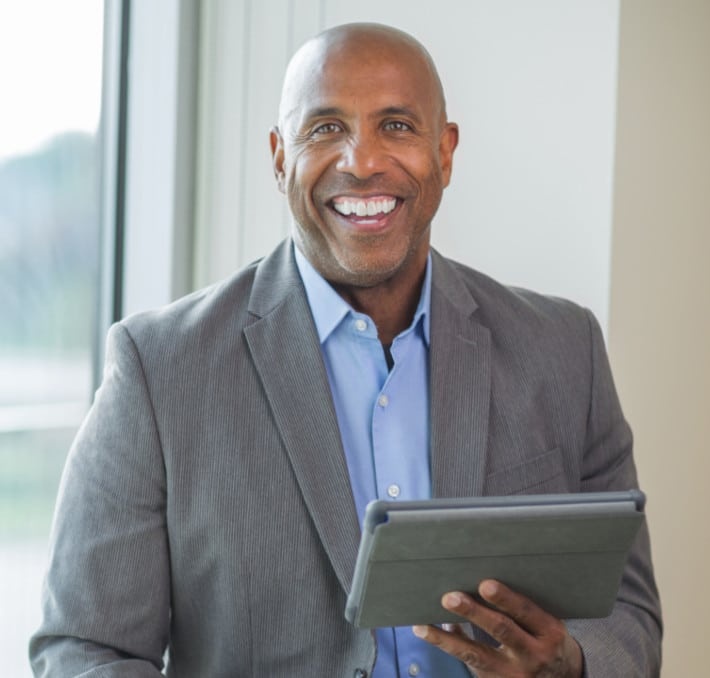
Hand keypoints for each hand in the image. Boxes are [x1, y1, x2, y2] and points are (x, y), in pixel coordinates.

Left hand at [412, 580, 582, 676]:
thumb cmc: (547, 640)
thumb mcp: (546, 624)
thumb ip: (520, 608)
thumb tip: (476, 583)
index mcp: (549, 632)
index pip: (526, 612)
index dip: (506, 599)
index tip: (485, 584)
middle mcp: (534, 654)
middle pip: (502, 631)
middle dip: (474, 613)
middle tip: (450, 598)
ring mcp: (515, 674)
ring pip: (478, 655)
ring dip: (447, 640)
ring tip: (424, 627)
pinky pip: (471, 664)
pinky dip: (450, 646)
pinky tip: (430, 634)